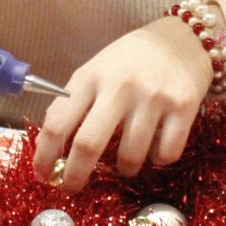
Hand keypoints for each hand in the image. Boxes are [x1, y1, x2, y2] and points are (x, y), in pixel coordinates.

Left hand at [30, 16, 212, 192]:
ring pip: (130, 157)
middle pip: (88, 144)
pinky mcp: (183, 108)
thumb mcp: (96, 70)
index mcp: (91, 77)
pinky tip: (155, 147)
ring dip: (124, 169)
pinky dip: (157, 160)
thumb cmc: (131, 59)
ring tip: (125, 161)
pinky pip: (165, 154)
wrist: (182, 38)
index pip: (57, 122)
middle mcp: (119, 87)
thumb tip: (51, 146)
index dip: (44, 155)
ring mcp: (152, 98)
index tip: (41, 174)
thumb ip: (75, 101)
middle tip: (72, 187)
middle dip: (75, 176)